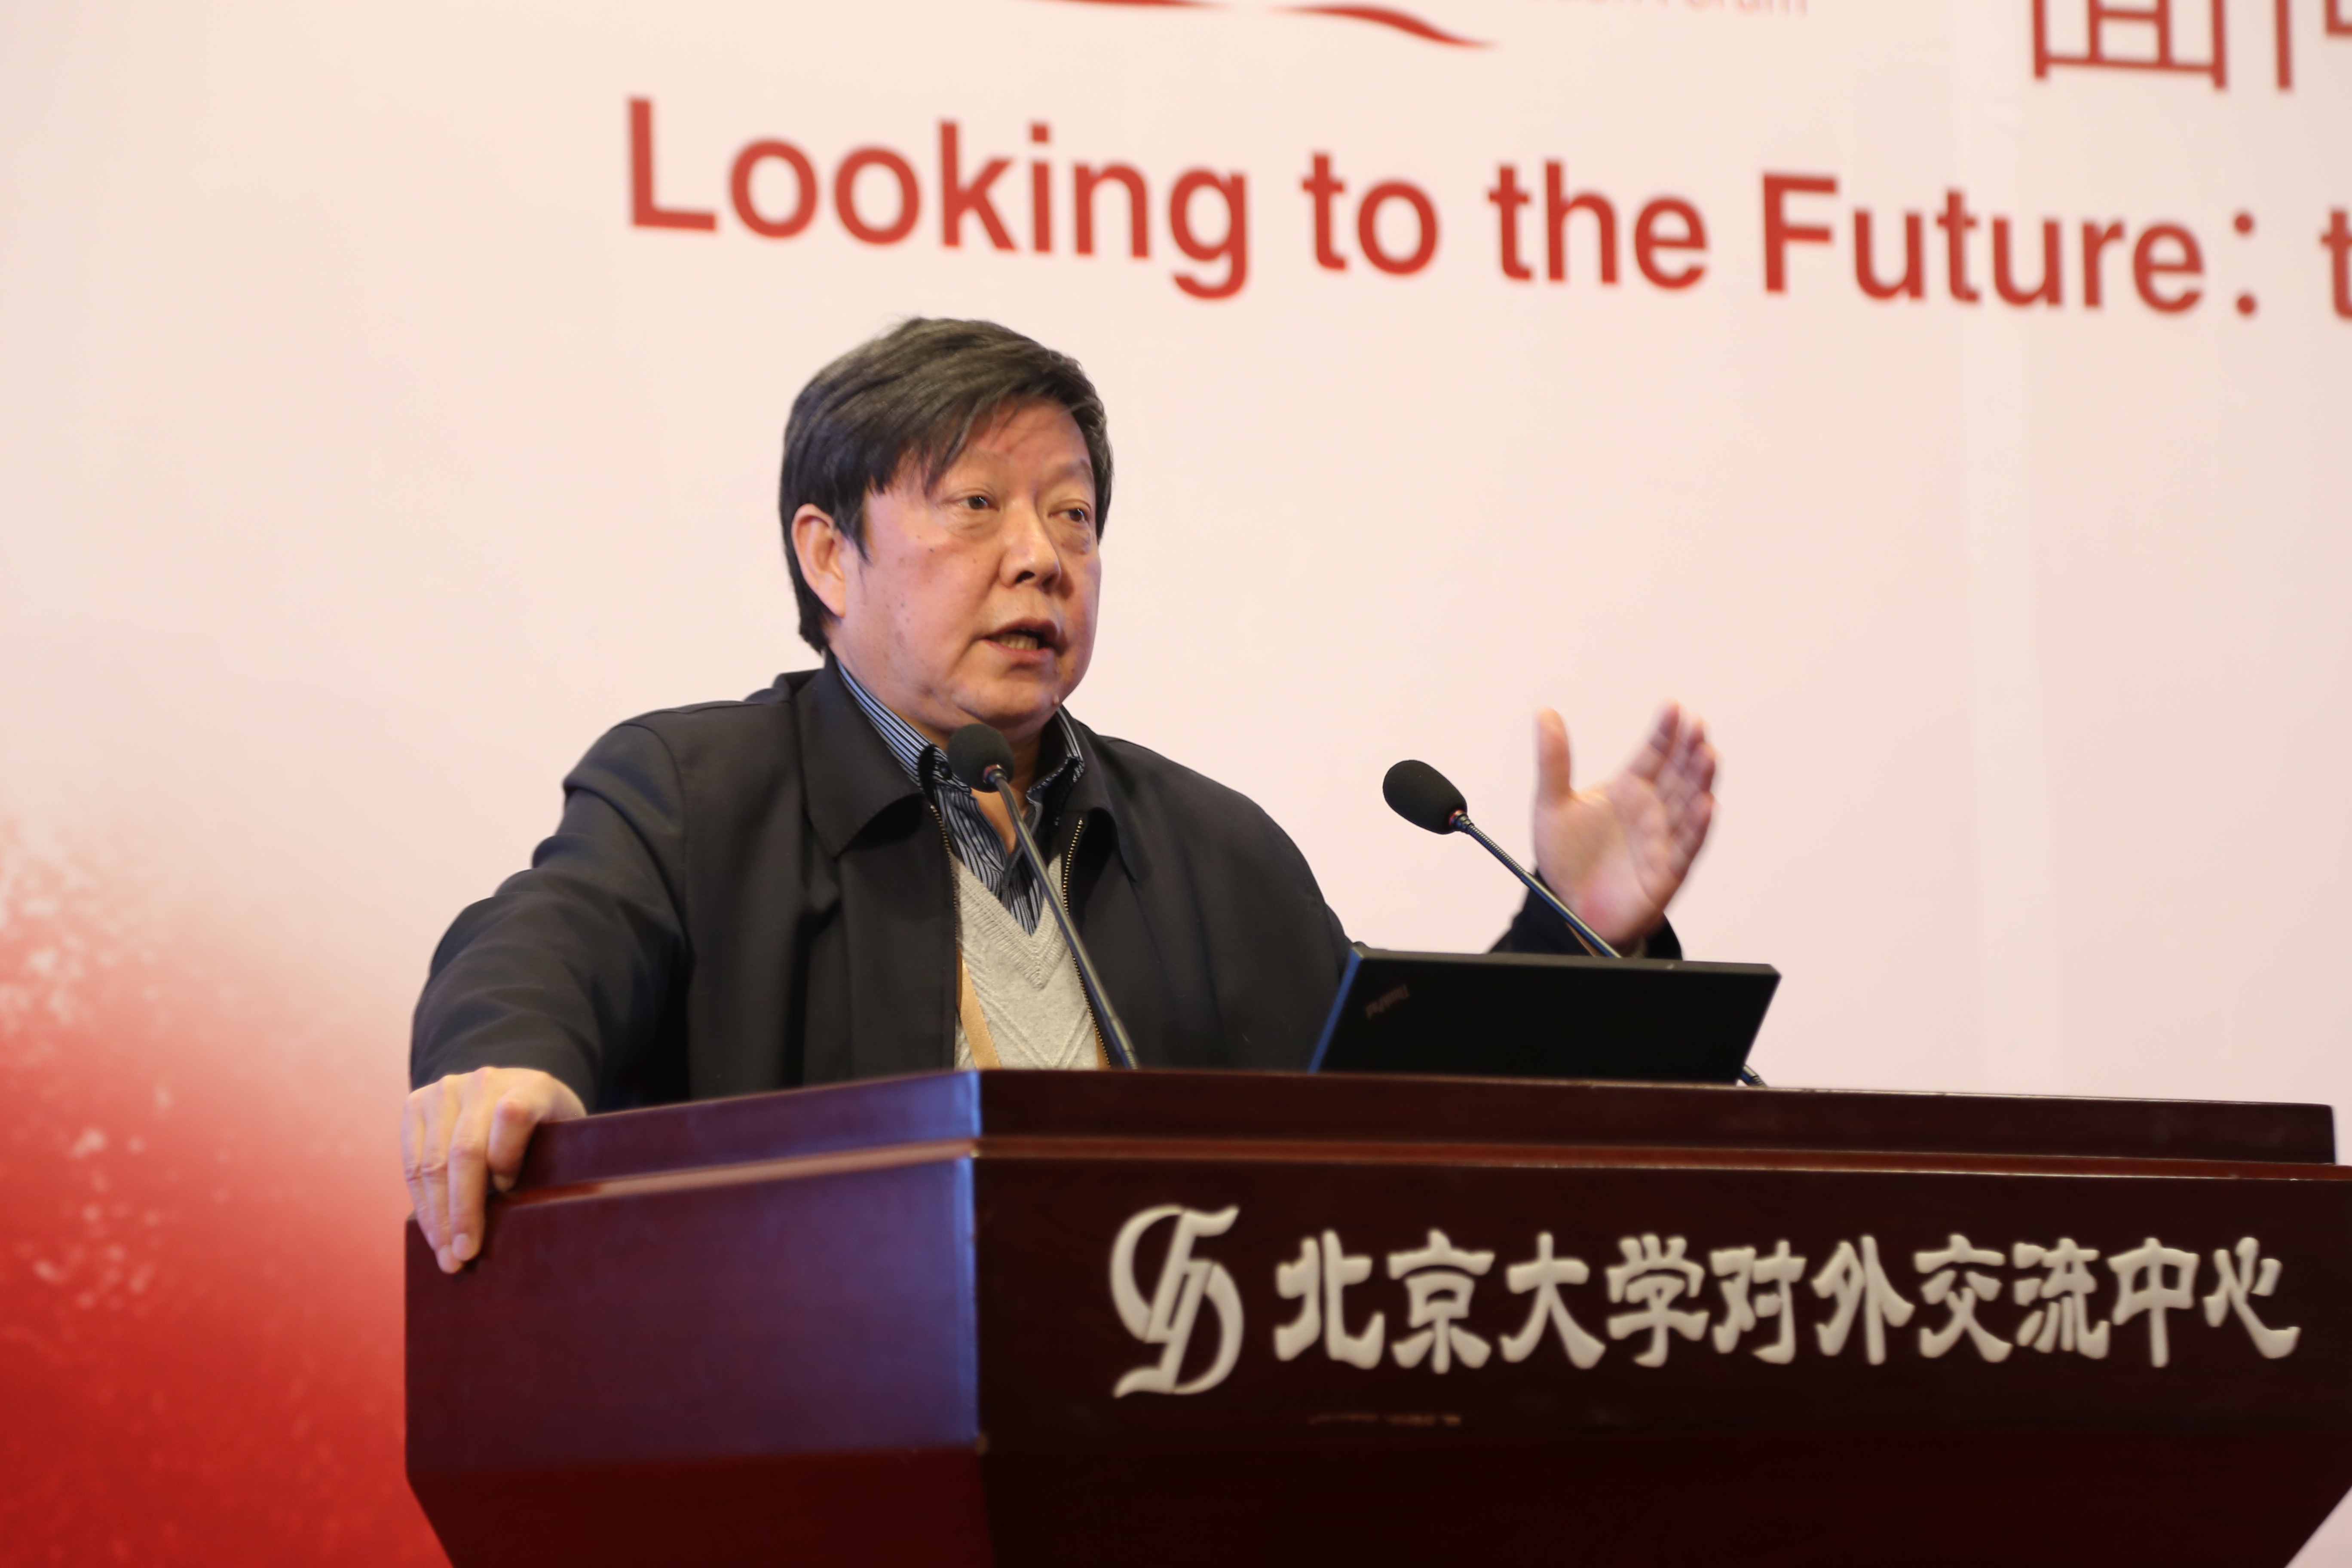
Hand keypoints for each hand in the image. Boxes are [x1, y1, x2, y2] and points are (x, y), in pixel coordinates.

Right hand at [401, 1067, 584, 1273]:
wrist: (516, 1093)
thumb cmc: (547, 1132)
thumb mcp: (565, 1141)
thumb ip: (552, 1163)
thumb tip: (523, 1214)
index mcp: (532, 1085)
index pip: (514, 1115)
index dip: (507, 1158)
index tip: (509, 1192)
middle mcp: (485, 1082)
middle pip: (465, 1151)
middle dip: (462, 1210)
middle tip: (465, 1254)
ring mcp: (446, 1090)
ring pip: (432, 1162)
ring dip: (437, 1216)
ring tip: (446, 1255)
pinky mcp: (416, 1103)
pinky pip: (411, 1162)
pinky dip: (422, 1203)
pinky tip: (433, 1232)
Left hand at [1530, 703, 1716, 948]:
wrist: (1570, 909)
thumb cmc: (1567, 858)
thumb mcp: (1551, 805)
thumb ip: (1553, 761)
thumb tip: (1544, 712)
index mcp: (1628, 788)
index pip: (1653, 753)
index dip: (1664, 731)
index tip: (1673, 706)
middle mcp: (1652, 809)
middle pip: (1678, 773)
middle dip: (1689, 749)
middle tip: (1697, 724)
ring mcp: (1662, 839)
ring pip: (1688, 804)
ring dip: (1700, 781)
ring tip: (1707, 754)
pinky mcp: (1667, 872)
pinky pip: (1686, 847)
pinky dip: (1697, 827)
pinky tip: (1706, 805)